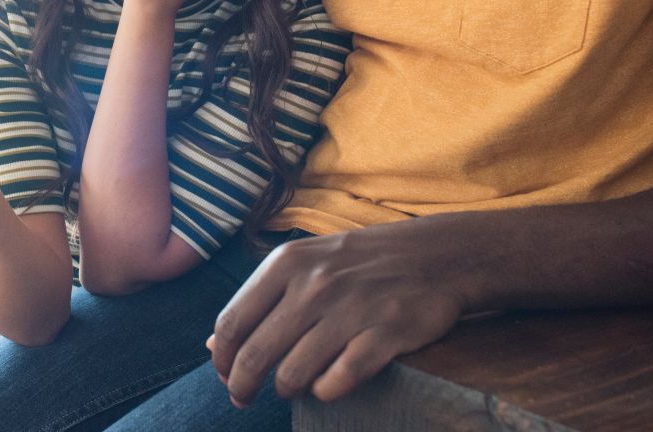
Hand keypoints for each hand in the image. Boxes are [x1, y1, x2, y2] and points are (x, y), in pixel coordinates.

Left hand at [209, 222, 469, 404]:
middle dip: (243, 385)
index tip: (224, 375)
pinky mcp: (386, 335)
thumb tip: (215, 346)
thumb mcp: (305, 262)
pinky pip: (338, 381)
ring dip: (286, 389)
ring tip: (291, 387)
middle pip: (256, 354)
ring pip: (293, 374)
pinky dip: (326, 391)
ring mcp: (350, 310)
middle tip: (243, 397)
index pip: (232, 322)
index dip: (223, 359)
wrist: (437, 254)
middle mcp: (314, 285)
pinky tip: (327, 385)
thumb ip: (260, 299)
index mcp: (286, 263)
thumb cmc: (359, 262)